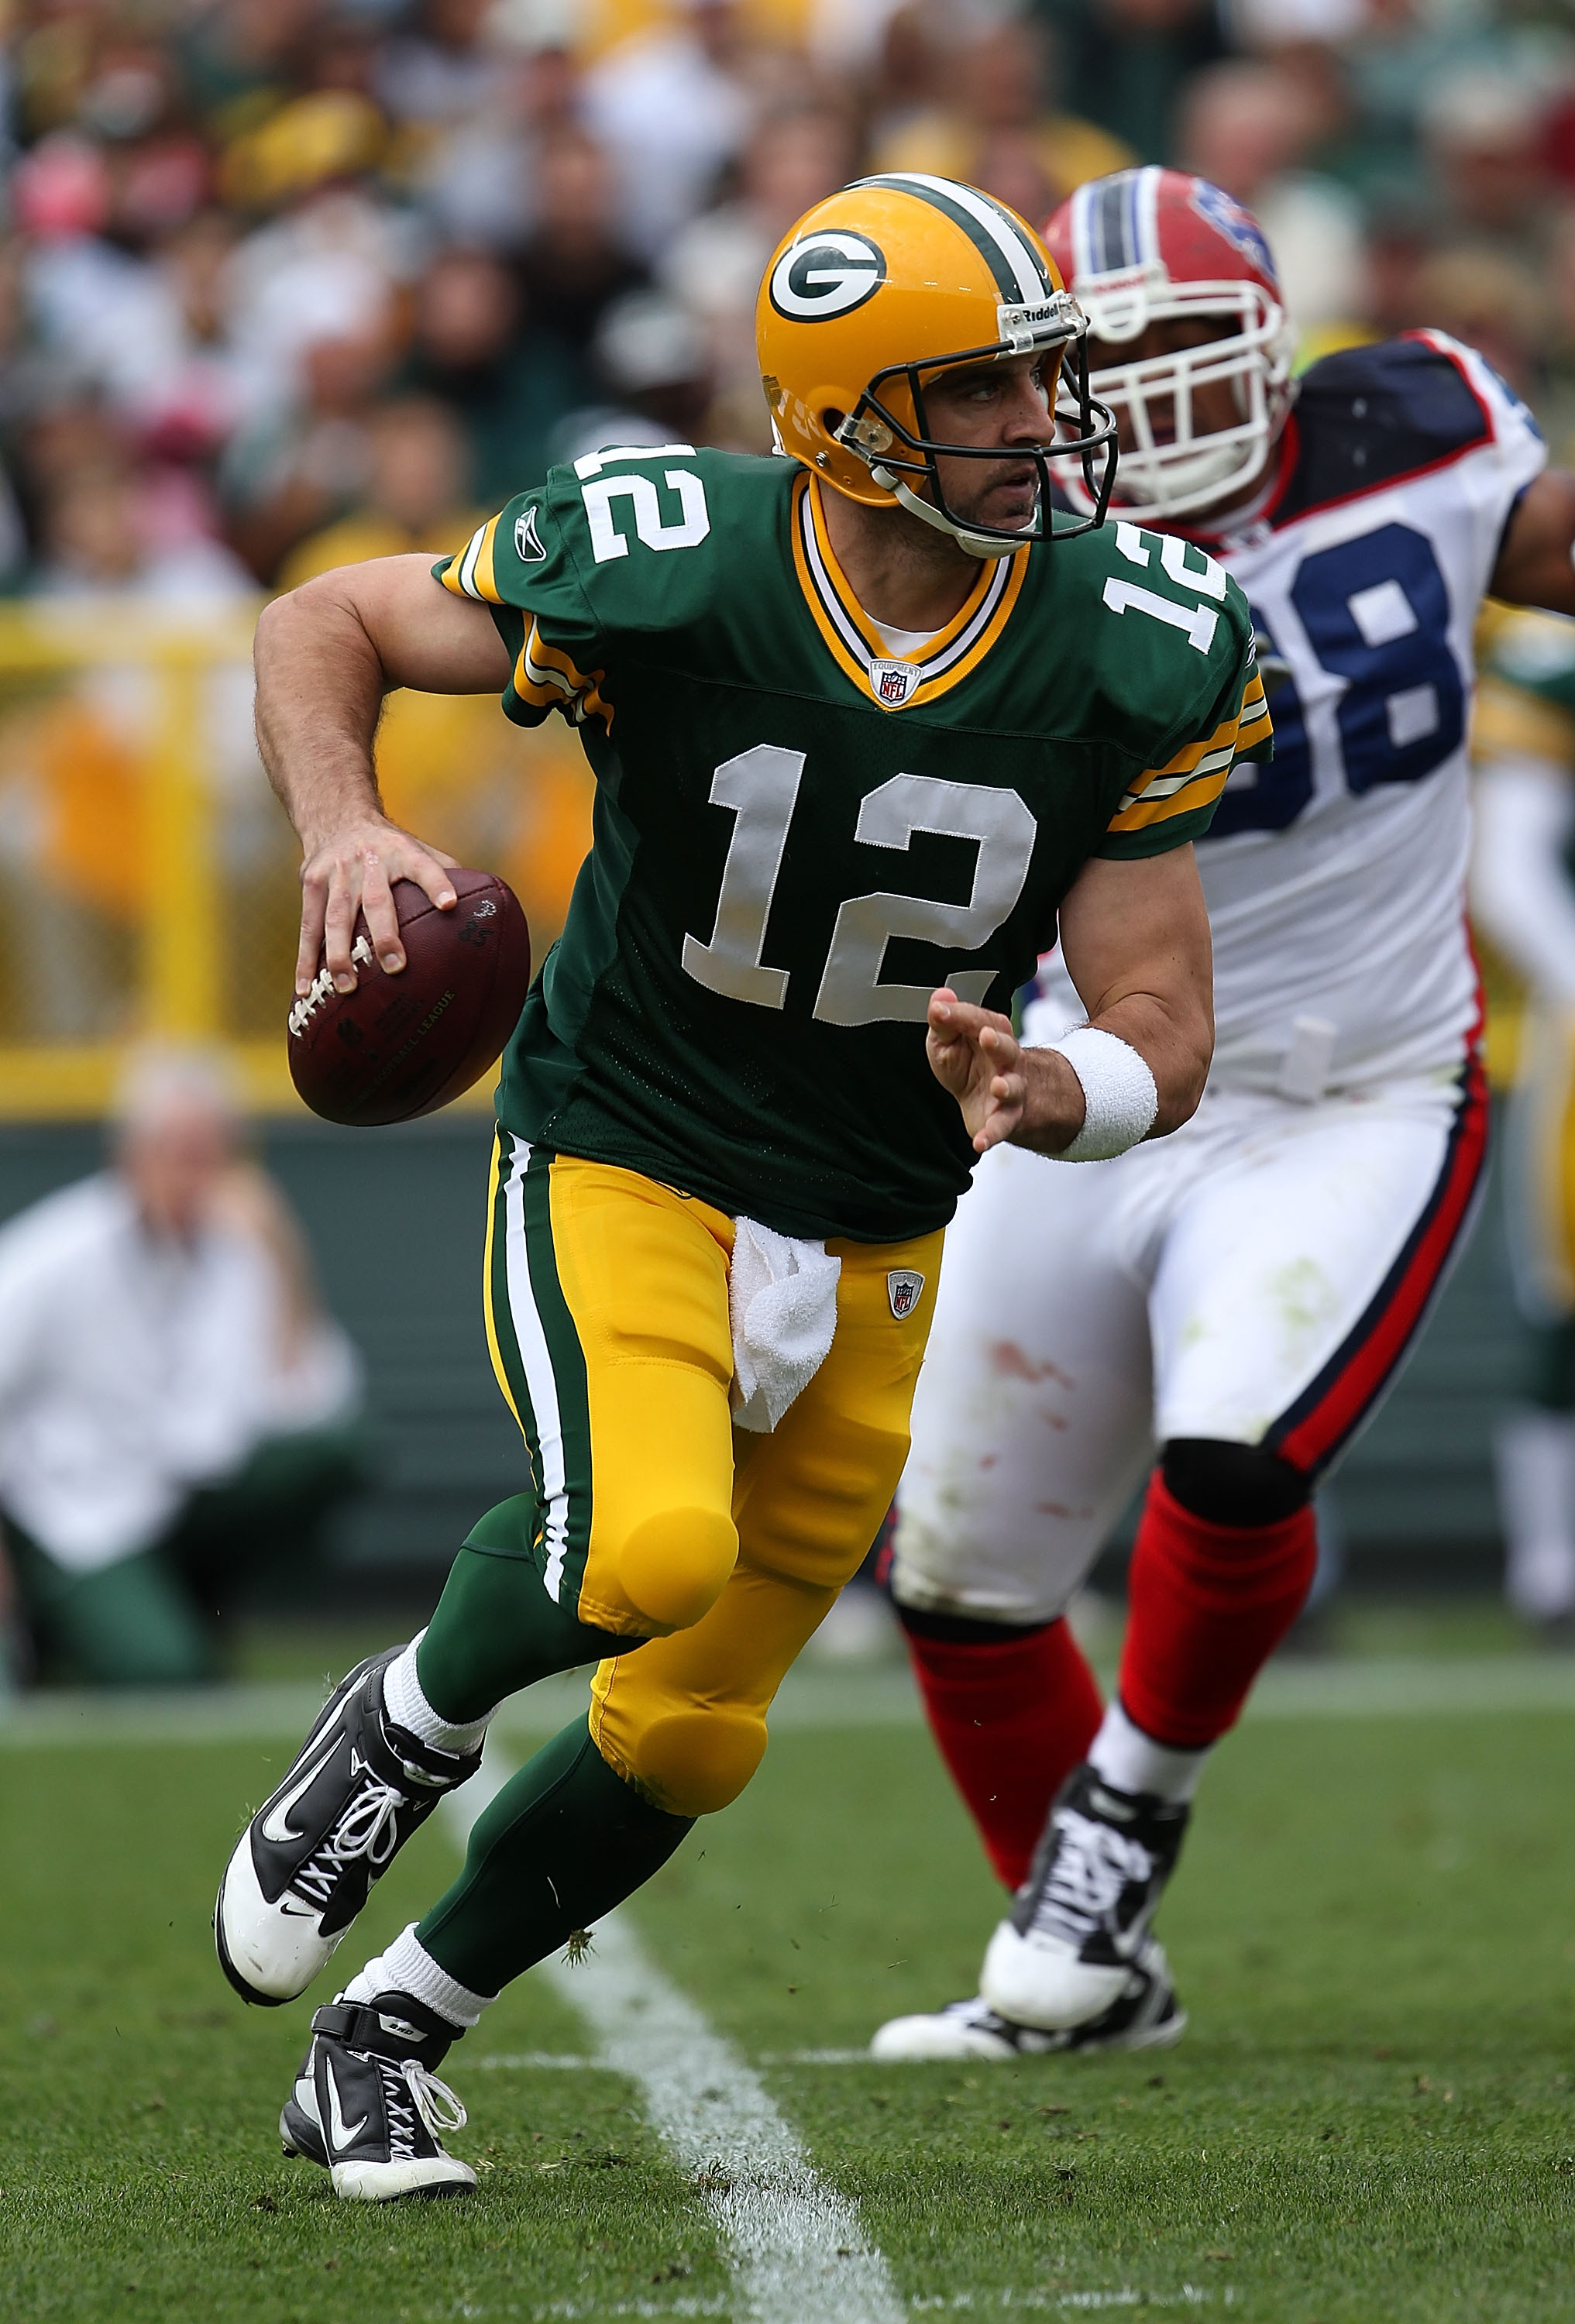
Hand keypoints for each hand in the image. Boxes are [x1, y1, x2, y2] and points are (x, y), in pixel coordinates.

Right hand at [296, 816, 459, 995]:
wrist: (337, 816)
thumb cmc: (389, 846)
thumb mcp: (417, 848)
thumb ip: (446, 873)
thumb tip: (487, 905)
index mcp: (402, 853)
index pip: (424, 867)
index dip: (437, 884)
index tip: (449, 905)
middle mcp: (369, 861)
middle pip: (377, 901)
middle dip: (385, 935)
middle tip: (395, 967)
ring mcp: (337, 872)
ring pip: (337, 917)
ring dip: (340, 954)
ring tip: (347, 987)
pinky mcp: (311, 883)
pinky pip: (309, 926)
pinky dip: (306, 959)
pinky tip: (306, 989)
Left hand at [926, 990, 1027, 1152]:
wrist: (985, 1098)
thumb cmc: (968, 1063)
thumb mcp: (949, 1040)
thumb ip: (944, 1021)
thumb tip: (940, 997)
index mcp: (991, 1032)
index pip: (977, 1020)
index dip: (959, 1015)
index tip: (940, 1011)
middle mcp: (1006, 1058)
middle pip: (1006, 1048)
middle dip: (998, 1042)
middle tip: (986, 1036)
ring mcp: (1009, 1088)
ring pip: (1012, 1086)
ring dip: (1006, 1086)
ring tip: (998, 1086)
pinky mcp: (1004, 1117)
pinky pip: (1001, 1127)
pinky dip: (991, 1135)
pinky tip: (980, 1142)